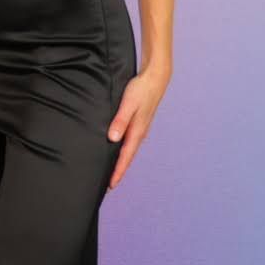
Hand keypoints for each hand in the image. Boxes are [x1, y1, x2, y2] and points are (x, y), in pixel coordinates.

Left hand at [106, 66, 169, 189]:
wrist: (155, 78)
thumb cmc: (140, 90)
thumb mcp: (128, 104)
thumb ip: (120, 120)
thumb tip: (112, 138)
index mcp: (136, 131)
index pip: (125, 156)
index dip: (118, 171)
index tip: (111, 185)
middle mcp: (139, 133)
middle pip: (127, 157)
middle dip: (119, 171)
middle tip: (109, 186)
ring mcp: (140, 129)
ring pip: (129, 150)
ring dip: (121, 162)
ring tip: (112, 172)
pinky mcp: (139, 123)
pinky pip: (130, 142)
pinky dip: (123, 151)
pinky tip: (117, 151)